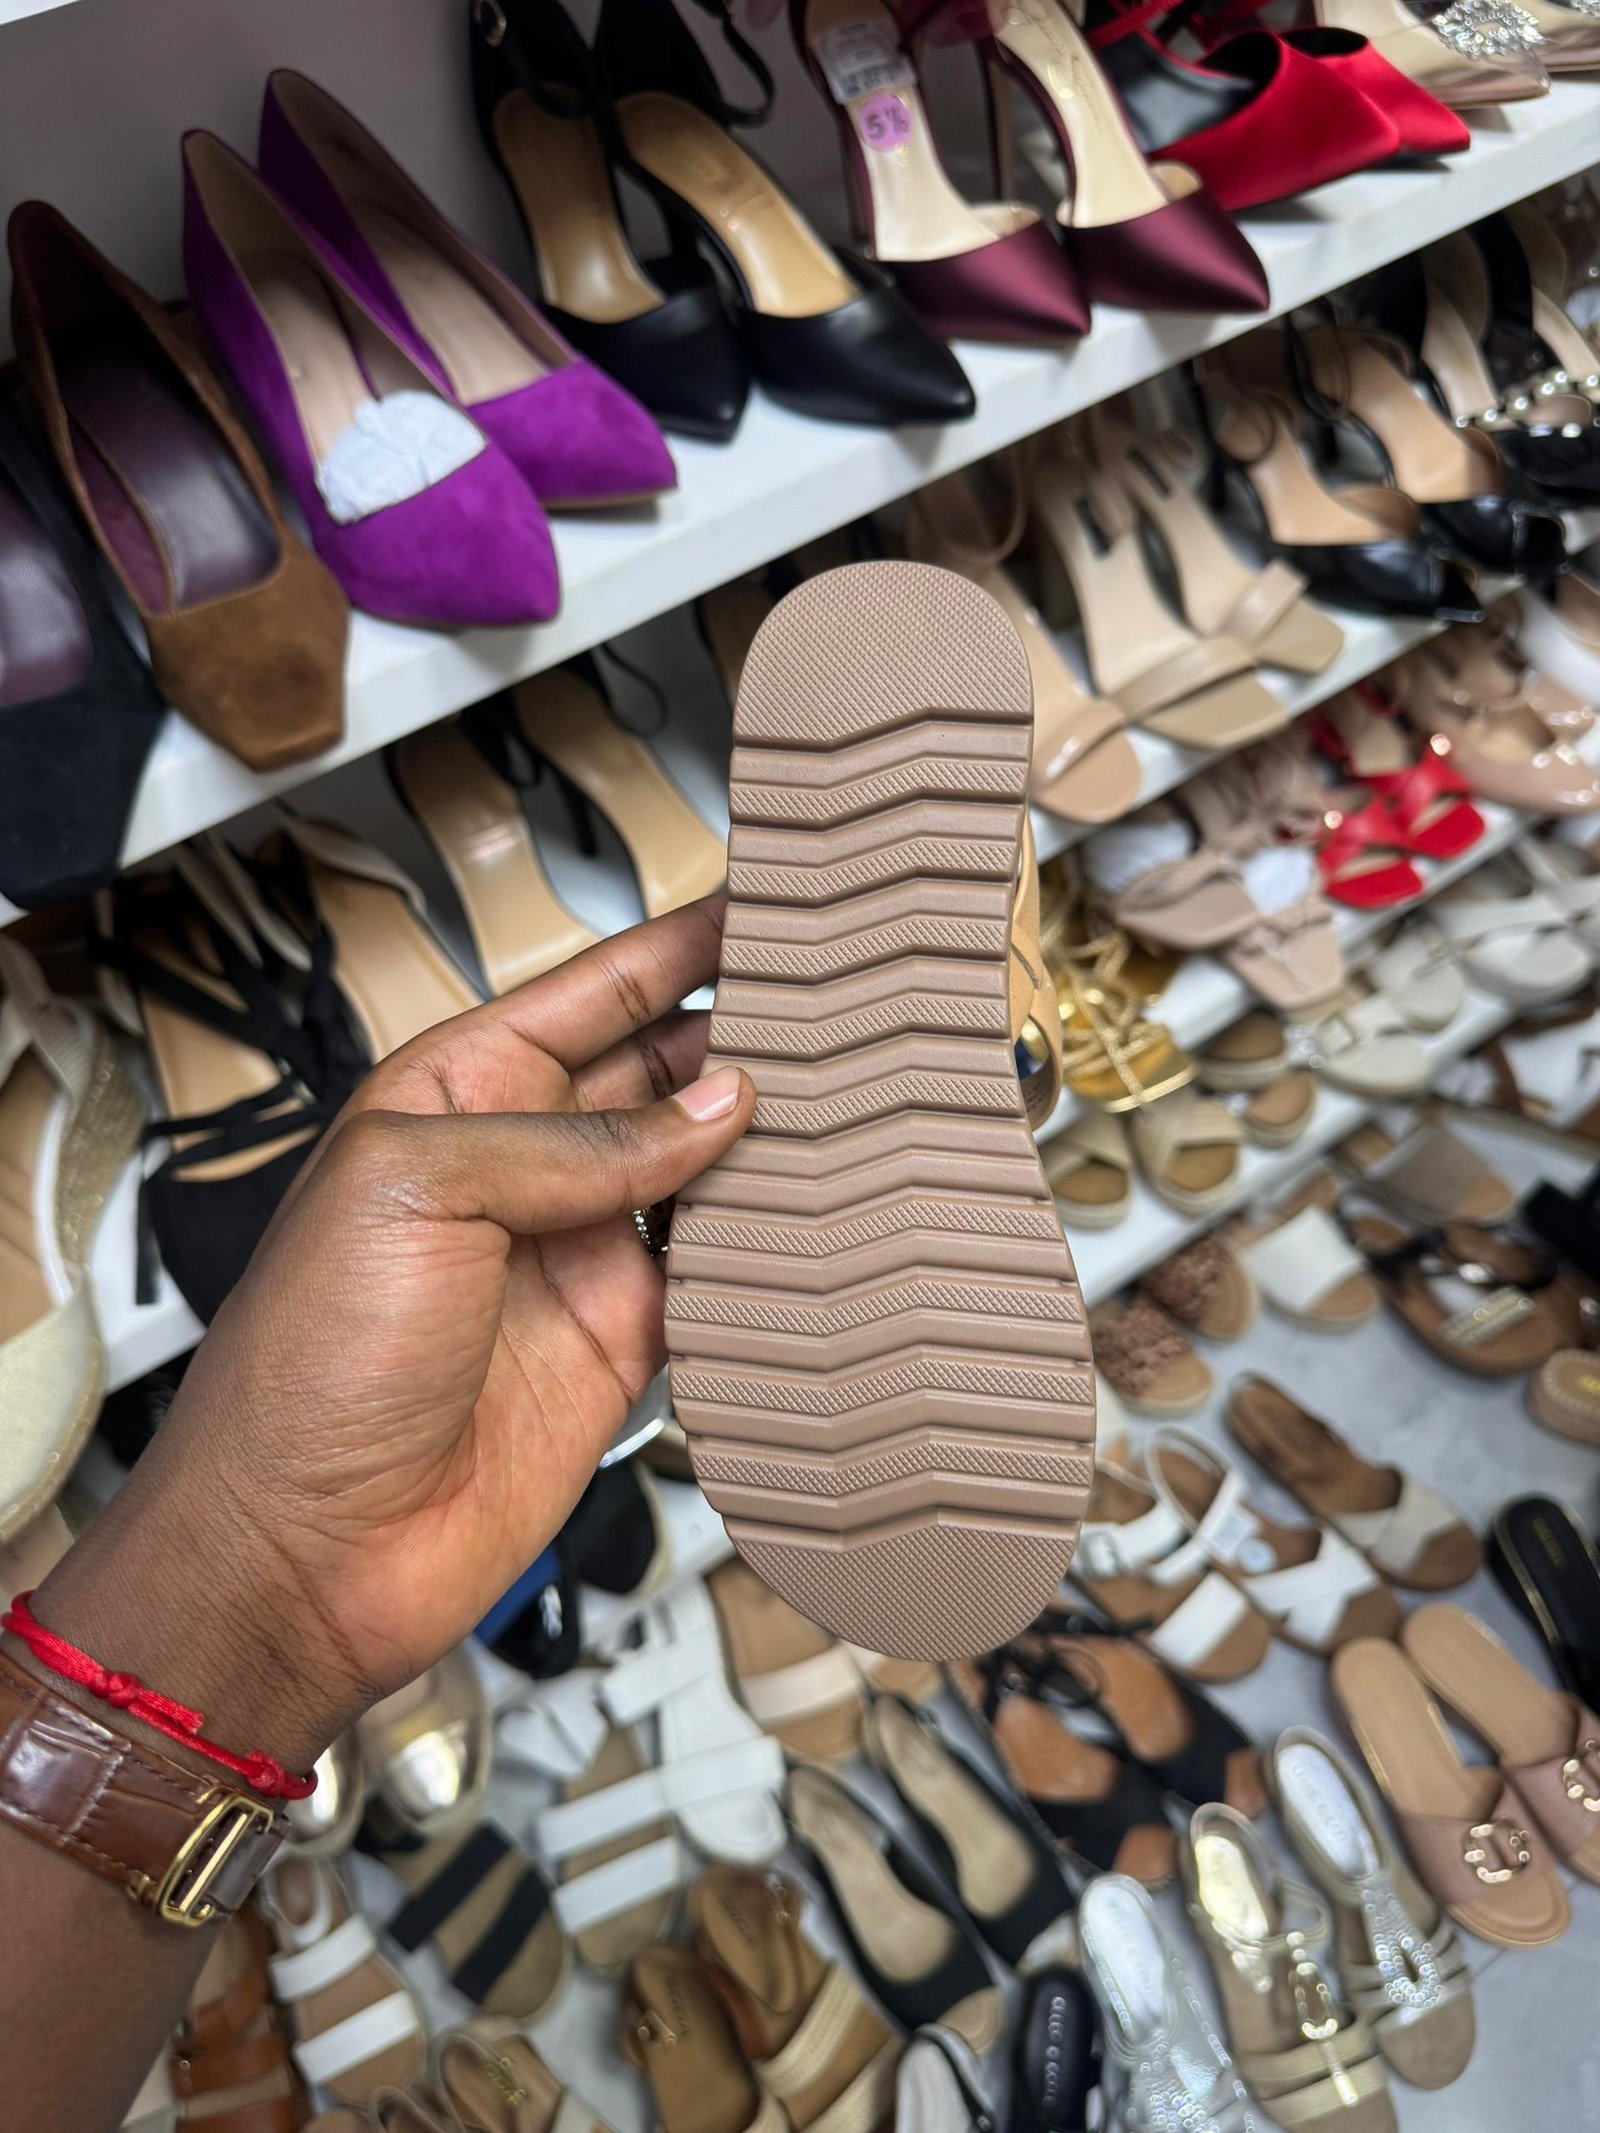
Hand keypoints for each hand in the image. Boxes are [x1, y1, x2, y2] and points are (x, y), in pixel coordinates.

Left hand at [35, 899, 751, 1767]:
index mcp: (456, 1095)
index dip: (674, 946)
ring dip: (766, 1136)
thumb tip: (709, 1108)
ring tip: (851, 1088)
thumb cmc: (307, 1363)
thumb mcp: (418, 1190)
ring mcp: (578, 1256)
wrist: (310, 1549)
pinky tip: (816, 1212)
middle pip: (660, 1072)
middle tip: (833, 997)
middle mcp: (524, 1166)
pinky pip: (716, 1275)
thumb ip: (573, 1141)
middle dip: (740, 1032)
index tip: (757, 903)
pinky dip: (768, 1246)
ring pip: (702, 1169)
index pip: (591, 994)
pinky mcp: (623, 1344)